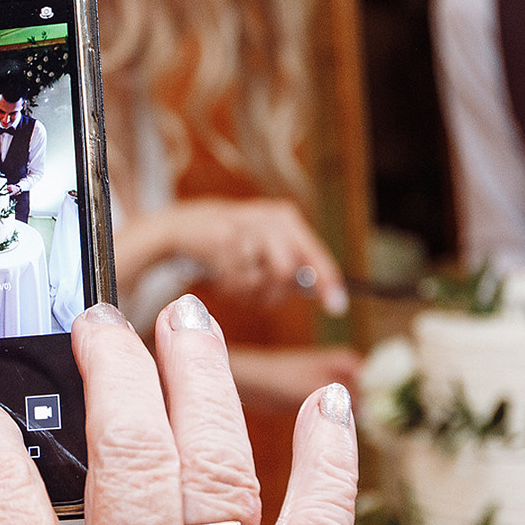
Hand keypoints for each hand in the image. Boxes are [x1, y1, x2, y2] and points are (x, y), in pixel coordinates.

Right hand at [138, 198, 348, 312]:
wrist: (188, 224)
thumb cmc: (236, 242)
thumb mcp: (269, 246)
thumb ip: (297, 268)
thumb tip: (331, 297)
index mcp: (286, 218)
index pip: (314, 254)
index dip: (327, 282)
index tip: (336, 306)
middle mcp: (268, 218)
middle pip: (286, 272)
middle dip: (272, 292)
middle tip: (258, 292)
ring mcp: (244, 226)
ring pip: (259, 280)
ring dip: (248, 291)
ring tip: (237, 280)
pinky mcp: (220, 238)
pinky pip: (234, 280)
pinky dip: (230, 286)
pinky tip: (222, 273)